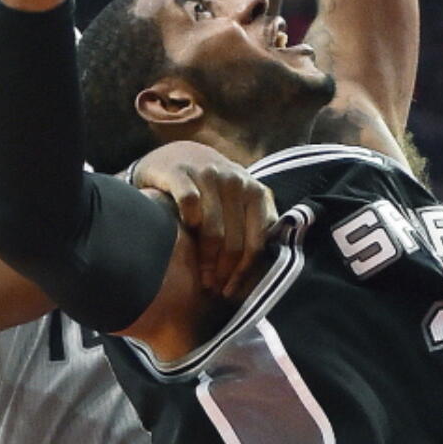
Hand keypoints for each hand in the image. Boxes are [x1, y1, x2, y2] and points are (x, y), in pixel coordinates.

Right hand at [131, 141, 277, 299]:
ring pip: (213, 230)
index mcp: (256, 193)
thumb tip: (264, 272)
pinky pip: (189, 205)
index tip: (231, 289)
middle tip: (212, 287)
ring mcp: (208, 174)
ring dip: (205, 258)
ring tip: (200, 275)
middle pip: (234, 242)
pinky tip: (183, 235)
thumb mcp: (239, 201)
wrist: (177, 154)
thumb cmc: (212, 189)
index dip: (245, 271)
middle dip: (223, 271)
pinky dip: (188, 223)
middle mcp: (236, 181)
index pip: (258, 242)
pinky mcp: (181, 172)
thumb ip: (254, 225)